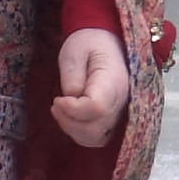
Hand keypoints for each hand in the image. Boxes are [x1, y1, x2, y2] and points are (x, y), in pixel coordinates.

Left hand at [49, 28, 131, 148]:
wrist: (107, 41)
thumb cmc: (90, 42)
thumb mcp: (74, 50)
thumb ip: (71, 75)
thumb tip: (70, 98)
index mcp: (113, 81)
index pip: (96, 108)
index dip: (72, 110)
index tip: (57, 99)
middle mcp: (121, 101)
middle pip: (96, 129)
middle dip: (69, 122)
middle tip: (56, 104)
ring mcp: (119, 112)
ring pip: (96, 138)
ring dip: (73, 130)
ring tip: (61, 110)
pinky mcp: (113, 118)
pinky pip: (98, 137)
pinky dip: (80, 134)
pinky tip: (70, 117)